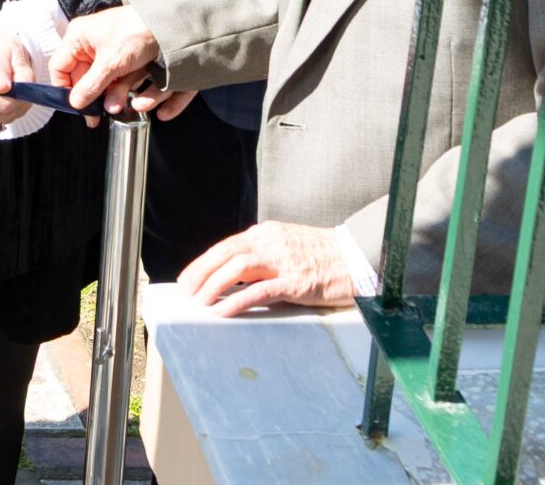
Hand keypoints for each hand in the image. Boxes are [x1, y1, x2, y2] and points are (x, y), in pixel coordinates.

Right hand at [47, 5, 190, 123]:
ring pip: (100, 79)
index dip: (64, 89)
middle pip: (81, 76)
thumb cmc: (136, 31)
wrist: (169, 22)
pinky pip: (115, 76)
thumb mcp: (111, 63)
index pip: (59, 68)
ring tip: (118, 107)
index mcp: (77, 37)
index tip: (76, 107)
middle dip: (92, 95)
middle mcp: (88, 42)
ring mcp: (105, 49)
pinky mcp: (122, 56)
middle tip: (97, 115)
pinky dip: (121, 86)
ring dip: (109, 94)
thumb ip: (90, 86)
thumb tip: (75, 103)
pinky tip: (129, 96)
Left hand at [176, 221, 358, 315]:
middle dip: (201, 272)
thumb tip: (235, 271)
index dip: (203, 262)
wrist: (358, 257)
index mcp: (266, 233)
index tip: (188, 278)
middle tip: (186, 291)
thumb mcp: (288, 245)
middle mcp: (271, 243)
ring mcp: (283, 262)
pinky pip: (260, 291)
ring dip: (213, 285)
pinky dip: (237, 300)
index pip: (226, 246)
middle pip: (225, 254)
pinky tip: (223, 311)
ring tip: (200, 301)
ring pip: (237, 268)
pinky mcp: (296, 283)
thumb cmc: (323, 255)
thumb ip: (263, 253)